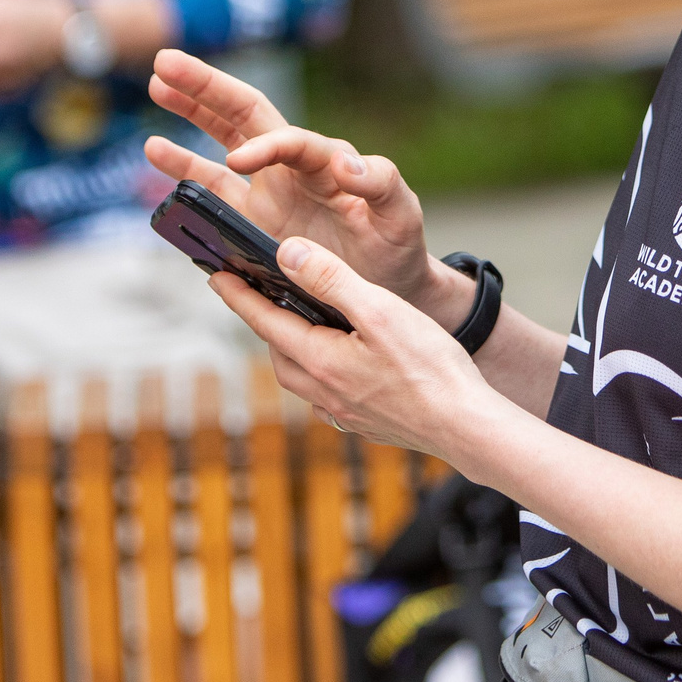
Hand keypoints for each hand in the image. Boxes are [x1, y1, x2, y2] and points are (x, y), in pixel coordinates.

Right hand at [145, 49, 468, 321]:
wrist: (388, 285)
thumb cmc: (398, 244)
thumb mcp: (400, 213)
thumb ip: (381, 184)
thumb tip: (347, 163)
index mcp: (326, 160)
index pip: (288, 139)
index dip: (263, 147)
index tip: (238, 162)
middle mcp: (293, 167)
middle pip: (245, 114)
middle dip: (207, 87)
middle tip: (165, 61)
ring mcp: (269, 190)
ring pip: (222, 141)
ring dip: (191, 112)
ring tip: (157, 85)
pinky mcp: (253, 219)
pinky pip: (213, 187)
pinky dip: (185, 168)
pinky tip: (156, 148)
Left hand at [203, 233, 492, 454]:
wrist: (467, 427)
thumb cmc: (430, 369)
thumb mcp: (379, 311)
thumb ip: (332, 280)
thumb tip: (288, 255)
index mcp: (320, 361)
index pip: (265, 321)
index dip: (238, 295)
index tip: (214, 276)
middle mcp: (323, 392)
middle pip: (279, 350)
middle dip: (267, 321)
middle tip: (261, 294)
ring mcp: (344, 412)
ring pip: (303, 374)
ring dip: (294, 347)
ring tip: (303, 323)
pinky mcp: (365, 422)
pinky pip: (328, 393)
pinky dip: (322, 370)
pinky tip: (343, 361)